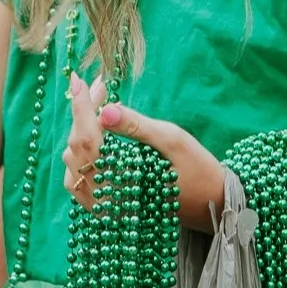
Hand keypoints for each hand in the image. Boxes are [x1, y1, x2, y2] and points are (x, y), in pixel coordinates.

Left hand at [63, 73, 223, 227]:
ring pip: (74, 163)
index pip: (87, 138)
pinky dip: (83, 152)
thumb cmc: (197, 171)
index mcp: (121, 182)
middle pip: (77, 148)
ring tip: (99, 106)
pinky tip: (96, 135)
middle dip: (85, 113)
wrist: (212, 205)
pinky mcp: (105, 208)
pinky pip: (79, 178)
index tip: (77, 79)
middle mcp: (104, 199)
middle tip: (100, 87)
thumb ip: (136, 126)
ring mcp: (102, 207)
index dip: (81, 106)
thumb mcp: (172, 141)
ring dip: (82, 131)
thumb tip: (105, 109)